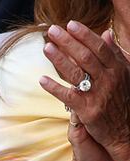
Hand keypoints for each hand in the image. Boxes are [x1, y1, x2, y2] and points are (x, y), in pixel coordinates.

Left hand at [41, 21, 129, 160]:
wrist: (125, 132)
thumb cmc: (121, 101)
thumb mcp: (123, 75)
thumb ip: (113, 55)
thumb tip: (106, 34)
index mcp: (118, 69)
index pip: (100, 47)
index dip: (84, 35)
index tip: (70, 25)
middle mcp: (110, 79)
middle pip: (86, 56)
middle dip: (68, 42)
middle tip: (52, 31)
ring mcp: (99, 95)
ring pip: (77, 72)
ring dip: (60, 59)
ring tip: (46, 47)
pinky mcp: (88, 110)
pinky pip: (69, 96)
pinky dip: (55, 87)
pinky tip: (42, 80)